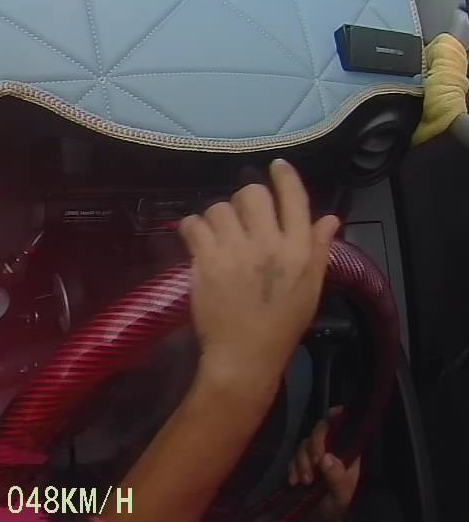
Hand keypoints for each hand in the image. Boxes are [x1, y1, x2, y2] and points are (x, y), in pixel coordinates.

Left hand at [179, 160, 339, 392]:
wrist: (245, 355)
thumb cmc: (280, 323)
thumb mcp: (311, 287)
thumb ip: (317, 248)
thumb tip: (329, 218)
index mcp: (299, 250)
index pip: (294, 199)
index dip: (284, 177)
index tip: (276, 166)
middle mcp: (269, 244)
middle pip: (252, 194)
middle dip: (243, 200)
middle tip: (240, 218)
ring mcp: (236, 251)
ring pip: (219, 208)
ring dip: (216, 217)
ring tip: (218, 235)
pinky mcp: (206, 261)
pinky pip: (193, 224)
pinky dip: (191, 228)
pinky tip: (197, 240)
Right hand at [289, 407, 360, 521]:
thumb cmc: (333, 509)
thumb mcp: (340, 497)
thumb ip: (337, 478)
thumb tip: (327, 457)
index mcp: (348, 456)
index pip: (345, 430)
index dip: (339, 418)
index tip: (333, 413)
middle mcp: (331, 452)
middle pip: (321, 432)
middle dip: (314, 446)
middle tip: (313, 465)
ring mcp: (313, 457)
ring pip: (304, 444)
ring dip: (302, 461)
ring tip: (305, 482)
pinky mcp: (298, 464)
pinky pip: (292, 457)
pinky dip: (292, 468)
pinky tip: (294, 482)